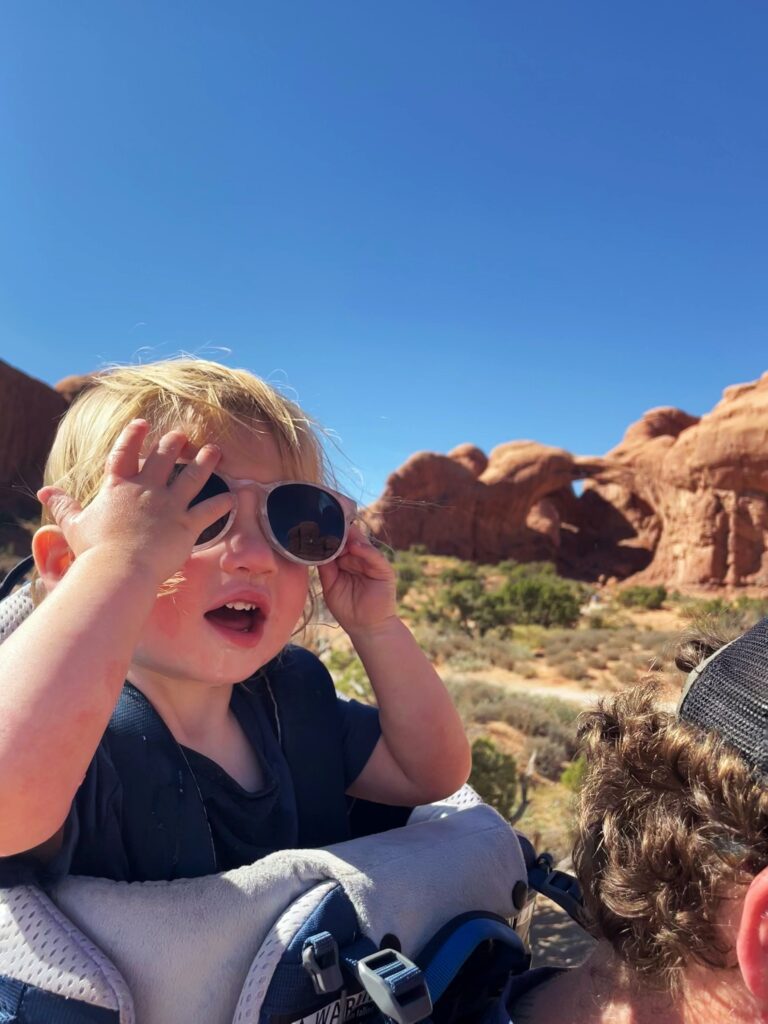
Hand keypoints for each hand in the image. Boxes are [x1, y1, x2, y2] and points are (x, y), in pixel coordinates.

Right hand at [37, 420, 232, 585]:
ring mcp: (170, 506)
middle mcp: (147, 490)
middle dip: (174, 443)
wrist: (120, 570)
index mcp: (119, 487)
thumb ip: (64, 506)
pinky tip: (233, 497)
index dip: (133, 436)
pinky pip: (210, 510)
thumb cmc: (95, 551)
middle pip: (163, 458)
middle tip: (183, 434)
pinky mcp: (187, 525)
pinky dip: (223, 504)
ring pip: (192, 476)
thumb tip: (46, 491)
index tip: (142, 423)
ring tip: (215, 450)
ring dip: (205, 462)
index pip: (126, 453)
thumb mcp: (74, 526)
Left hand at [317, 526, 396, 635]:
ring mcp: (371, 563)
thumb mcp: (330, 586)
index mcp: (345, 562)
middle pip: (348, 540)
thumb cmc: (347, 609)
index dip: (327, 536)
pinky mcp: (383, 570)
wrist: (366, 628)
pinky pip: (374, 556)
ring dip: (350, 538)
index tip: (315, 526)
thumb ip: (326, 567)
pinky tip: (355, 546)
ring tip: (338, 531)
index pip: (337, 544)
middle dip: (338, 532)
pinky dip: (365, 550)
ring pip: (360, 544)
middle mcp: (358, 559)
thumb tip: (315, 548)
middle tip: (325, 522)